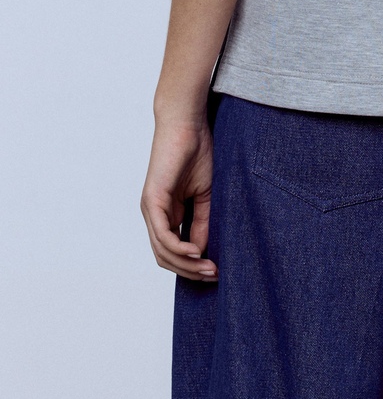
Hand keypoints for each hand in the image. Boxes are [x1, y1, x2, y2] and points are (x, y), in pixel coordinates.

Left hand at [140, 116, 217, 280]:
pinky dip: (178, 248)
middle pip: (166, 258)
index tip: (215, 271)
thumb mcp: (204, 194)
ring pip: (163, 252)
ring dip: (187, 264)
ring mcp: (151, 209)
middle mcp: (154, 215)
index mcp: (166, 213)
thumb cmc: (197, 152)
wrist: (187, 124)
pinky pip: (163, 235)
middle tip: (214, 275)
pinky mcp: (153, 200)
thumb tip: (202, 251)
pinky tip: (197, 252)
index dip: (192, 265)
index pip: (173, 252)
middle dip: (190, 271)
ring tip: (209, 268)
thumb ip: (202, 221)